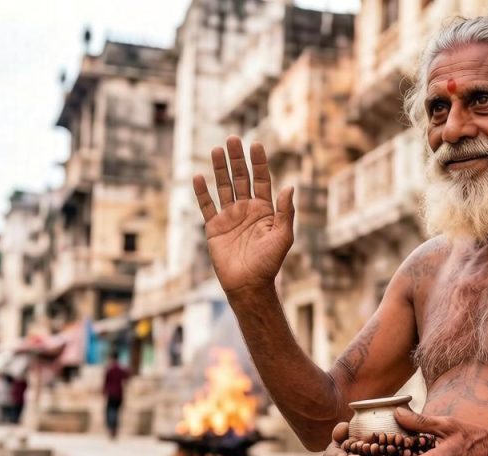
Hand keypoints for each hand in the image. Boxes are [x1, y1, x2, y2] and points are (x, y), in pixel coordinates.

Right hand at [192, 136, 294, 294]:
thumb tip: (289, 187)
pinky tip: (198, 176)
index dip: (258, 162)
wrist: (248, 284)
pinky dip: (202, 192)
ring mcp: (229, 217)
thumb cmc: (269, 263)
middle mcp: (246, 209)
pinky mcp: (214, 228)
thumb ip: (285, 212)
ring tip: (215, 149)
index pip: (261, 180)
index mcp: (265, 209)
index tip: (255, 144)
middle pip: (240, 178)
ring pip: (223, 187)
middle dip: (237, 159)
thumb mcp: (283, 237)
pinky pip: (206, 206)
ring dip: (219, 168)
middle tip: (232, 138)